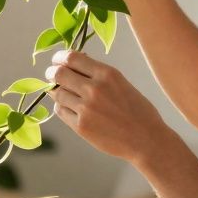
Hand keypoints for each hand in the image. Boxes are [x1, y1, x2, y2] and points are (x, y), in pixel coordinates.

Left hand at [44, 49, 171, 162]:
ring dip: (56, 91)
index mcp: (107, 74)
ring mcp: (86, 108)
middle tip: (51, 75)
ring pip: (57, 93)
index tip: (56, 60)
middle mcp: (94, 89)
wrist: (146, 140)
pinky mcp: (81, 126)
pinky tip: (69, 108)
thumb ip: (98, 74)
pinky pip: (60, 111)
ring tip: (62, 93)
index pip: (71, 58)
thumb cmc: (138, 111)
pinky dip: (61, 107)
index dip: (59, 58)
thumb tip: (74, 64)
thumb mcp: (121, 83)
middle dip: (51, 73)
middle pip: (59, 74)